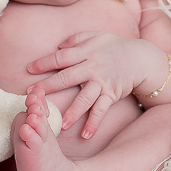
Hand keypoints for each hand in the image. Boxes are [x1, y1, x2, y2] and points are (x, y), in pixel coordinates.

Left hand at [27, 32, 165, 138]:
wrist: (140, 58)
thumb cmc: (113, 46)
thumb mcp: (95, 35)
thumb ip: (76, 39)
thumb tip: (58, 46)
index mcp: (86, 51)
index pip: (61, 57)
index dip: (45, 63)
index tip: (29, 70)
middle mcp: (92, 67)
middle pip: (67, 78)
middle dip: (48, 88)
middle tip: (32, 99)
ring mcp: (102, 82)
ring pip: (84, 99)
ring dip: (72, 112)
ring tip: (60, 125)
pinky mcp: (111, 94)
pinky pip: (101, 110)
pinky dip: (94, 123)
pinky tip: (85, 134)